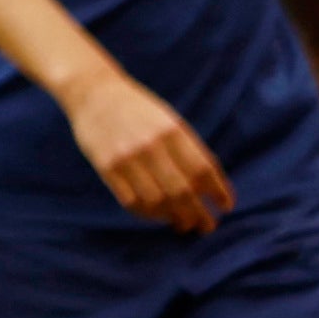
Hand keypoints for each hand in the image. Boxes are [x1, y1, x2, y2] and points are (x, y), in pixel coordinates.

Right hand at [63, 68, 233, 232]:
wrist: (93, 92)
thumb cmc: (139, 110)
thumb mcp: (170, 121)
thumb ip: (189, 151)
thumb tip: (209, 190)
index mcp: (171, 131)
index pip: (203, 170)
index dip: (219, 193)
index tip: (225, 207)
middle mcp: (150, 145)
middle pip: (182, 192)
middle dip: (200, 215)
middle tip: (206, 225)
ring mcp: (126, 157)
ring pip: (157, 202)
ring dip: (175, 218)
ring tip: (182, 223)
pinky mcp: (105, 167)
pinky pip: (131, 201)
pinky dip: (148, 214)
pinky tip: (157, 215)